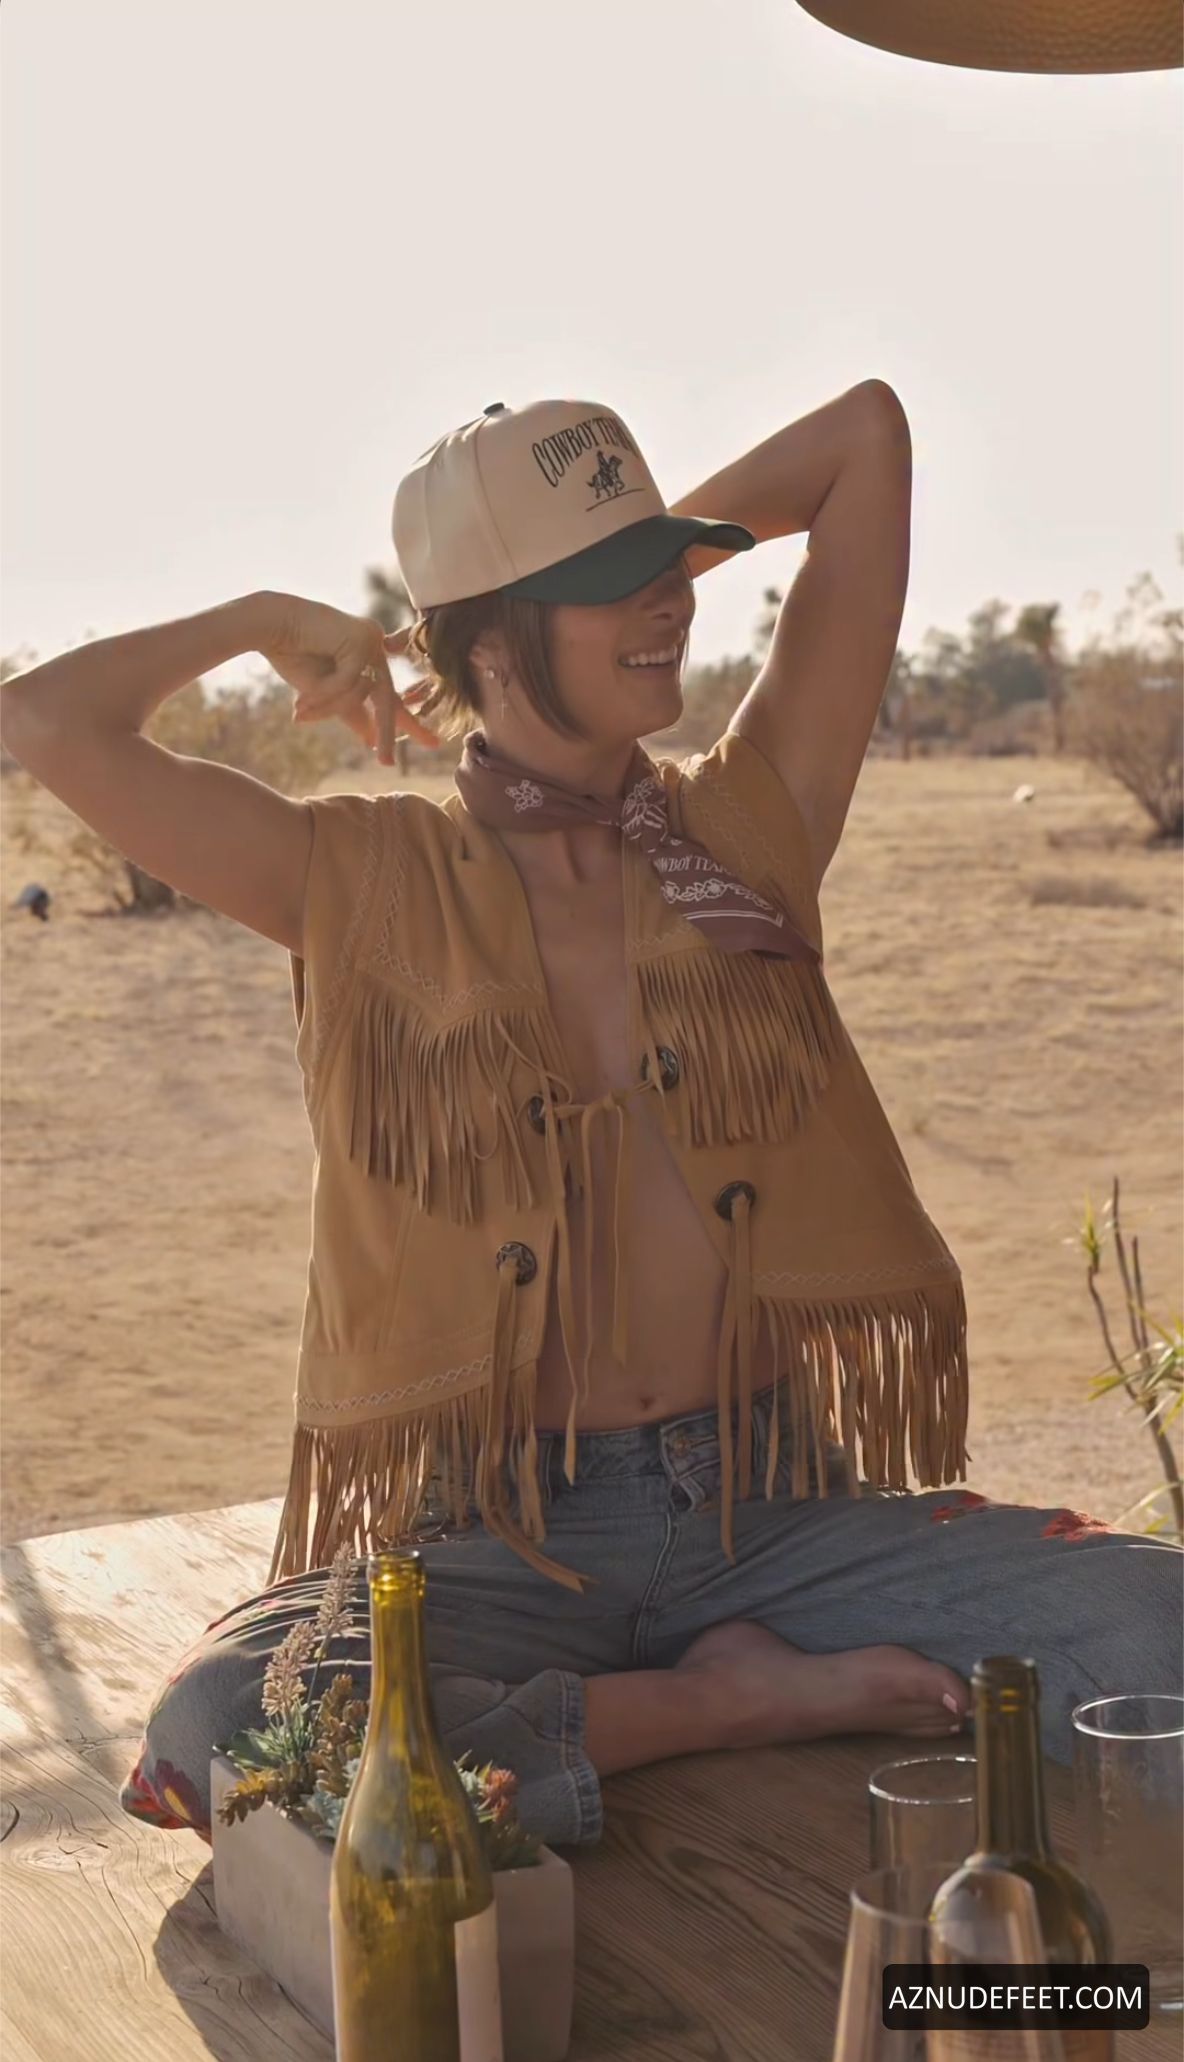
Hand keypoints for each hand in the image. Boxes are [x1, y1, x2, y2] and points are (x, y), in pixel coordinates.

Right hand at [258, 593, 439, 762]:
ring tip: (300, 712)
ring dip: (329, 708)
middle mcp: (376, 646)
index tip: (433, 744)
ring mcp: (372, 640)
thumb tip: (371, 740)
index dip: (409, 723)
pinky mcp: (361, 638)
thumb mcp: (326, 692)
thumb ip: (351, 712)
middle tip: (388, 763)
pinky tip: (302, 695)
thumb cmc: (293, 654)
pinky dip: (325, 693)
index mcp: (369, 658)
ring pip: (362, 695)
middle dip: (387, 733)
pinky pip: (349, 683)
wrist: (268, 626)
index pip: (391, 696)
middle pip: (387, 699)